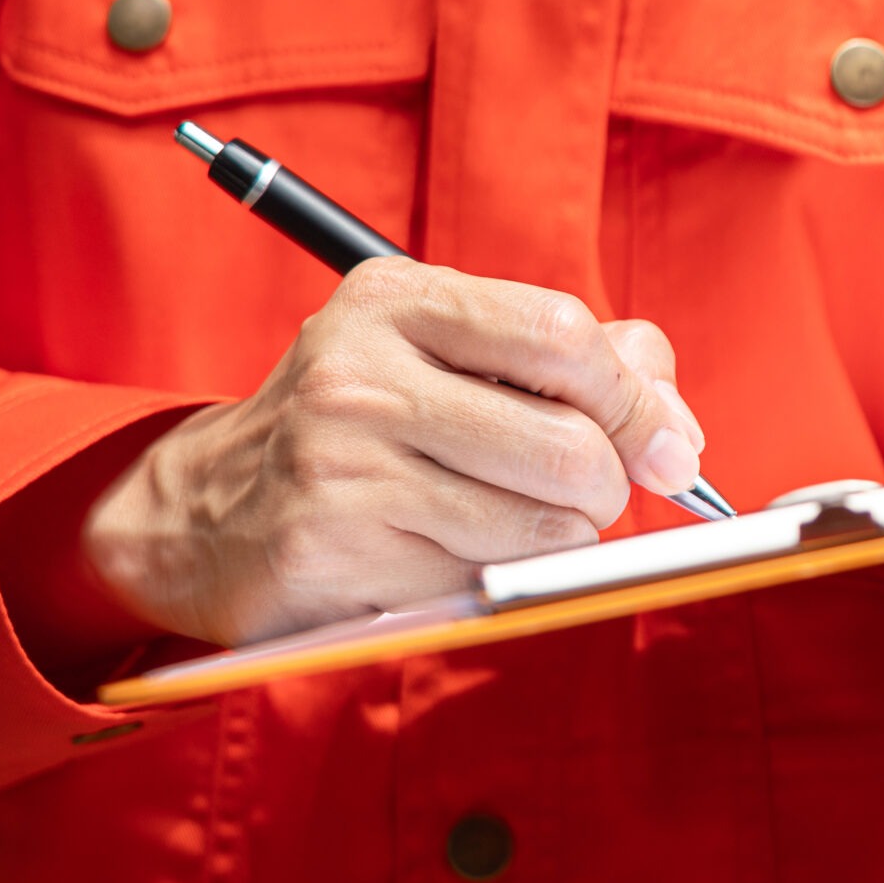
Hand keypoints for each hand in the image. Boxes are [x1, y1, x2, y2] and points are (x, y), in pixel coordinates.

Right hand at [81, 258, 708, 645]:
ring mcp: (340, 467)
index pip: (563, 336)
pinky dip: (494, 578)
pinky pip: (484, 580)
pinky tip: (444, 554)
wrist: (208, 511)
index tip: (664, 445)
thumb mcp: (452, 353)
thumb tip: (675, 427)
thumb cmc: (365, 424)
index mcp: (397, 301)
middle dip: (604, 486)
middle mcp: (360, 376)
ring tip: (502, 520)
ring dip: (554, 539)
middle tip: (581, 495)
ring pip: (540, 525)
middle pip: (568, 444)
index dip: (635, 400)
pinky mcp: (333, 554)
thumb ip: (582, 360)